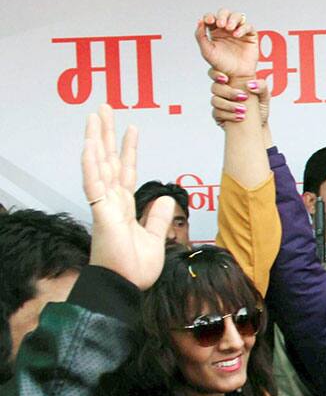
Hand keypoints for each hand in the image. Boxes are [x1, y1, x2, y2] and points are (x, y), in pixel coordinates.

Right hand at [82, 105, 171, 288]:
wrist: (126, 287)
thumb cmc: (135, 269)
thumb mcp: (155, 239)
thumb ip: (158, 218)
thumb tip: (166, 199)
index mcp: (124, 207)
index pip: (126, 170)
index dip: (128, 149)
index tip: (131, 128)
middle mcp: (112, 202)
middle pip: (108, 160)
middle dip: (106, 134)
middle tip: (104, 108)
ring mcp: (104, 206)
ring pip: (98, 165)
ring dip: (96, 140)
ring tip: (94, 116)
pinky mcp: (101, 214)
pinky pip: (93, 186)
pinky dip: (91, 165)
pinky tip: (89, 145)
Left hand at [195, 8, 257, 77]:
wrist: (236, 75)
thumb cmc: (221, 65)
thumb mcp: (206, 51)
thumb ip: (200, 36)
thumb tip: (199, 21)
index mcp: (215, 31)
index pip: (212, 17)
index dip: (210, 16)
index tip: (209, 21)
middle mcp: (227, 29)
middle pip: (225, 13)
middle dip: (222, 15)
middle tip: (221, 24)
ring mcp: (239, 31)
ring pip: (237, 16)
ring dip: (233, 19)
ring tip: (230, 28)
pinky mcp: (250, 35)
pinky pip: (248, 26)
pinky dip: (242, 28)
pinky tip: (237, 34)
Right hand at [209, 69, 269, 126]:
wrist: (260, 125)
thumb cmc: (260, 107)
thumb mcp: (265, 95)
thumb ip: (261, 86)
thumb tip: (250, 84)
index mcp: (232, 81)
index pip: (217, 72)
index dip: (216, 74)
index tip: (226, 79)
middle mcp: (223, 91)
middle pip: (215, 87)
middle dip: (228, 92)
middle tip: (243, 97)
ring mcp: (220, 102)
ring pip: (215, 100)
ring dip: (229, 105)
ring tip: (243, 110)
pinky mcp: (219, 115)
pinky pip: (217, 113)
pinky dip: (229, 115)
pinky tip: (239, 117)